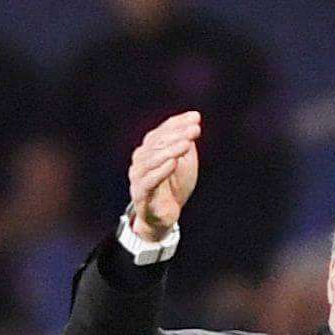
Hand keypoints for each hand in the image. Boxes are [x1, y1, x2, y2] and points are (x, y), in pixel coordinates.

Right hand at [126, 109, 201, 241]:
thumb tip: (194, 122)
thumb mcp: (184, 161)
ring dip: (170, 150)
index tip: (196, 118)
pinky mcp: (140, 193)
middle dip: (177, 134)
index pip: (162, 131)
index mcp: (150, 148)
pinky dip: (161, 171)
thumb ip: (186, 143)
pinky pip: (149, 180)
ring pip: (152, 159)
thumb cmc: (174, 186)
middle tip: (194, 130)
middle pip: (156, 142)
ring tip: (186, 144)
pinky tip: (174, 163)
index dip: (178, 123)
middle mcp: (141, 159)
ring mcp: (138, 176)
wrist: (164, 216)